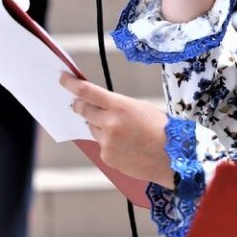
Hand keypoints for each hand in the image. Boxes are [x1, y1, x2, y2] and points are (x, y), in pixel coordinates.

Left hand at [60, 73, 174, 186]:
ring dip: (99, 125)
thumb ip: (117, 106)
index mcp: (120, 106)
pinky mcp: (107, 157)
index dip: (71, 84)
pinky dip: (108, 143)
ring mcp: (106, 142)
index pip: (87, 91)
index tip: (63, 79)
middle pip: (83, 110)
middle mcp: (110, 123)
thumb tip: (98, 107)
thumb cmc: (161, 129)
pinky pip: (101, 145)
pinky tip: (126, 145)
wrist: (173, 157)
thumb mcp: (141, 108)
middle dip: (79, 105)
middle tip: (76, 103)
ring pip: (92, 129)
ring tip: (121, 130)